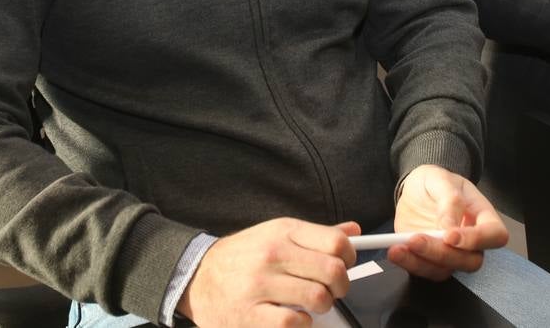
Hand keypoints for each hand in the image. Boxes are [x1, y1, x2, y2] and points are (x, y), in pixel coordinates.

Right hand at [178, 218, 356, 327]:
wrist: (197, 276)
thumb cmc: (242, 257)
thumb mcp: (276, 234)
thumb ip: (315, 235)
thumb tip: (353, 231)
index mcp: (283, 231)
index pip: (336, 242)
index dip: (350, 258)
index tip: (345, 265)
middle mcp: (273, 254)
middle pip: (333, 271)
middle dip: (341, 286)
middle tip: (333, 291)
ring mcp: (260, 284)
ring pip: (318, 297)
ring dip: (322, 306)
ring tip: (311, 304)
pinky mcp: (250, 314)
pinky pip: (294, 322)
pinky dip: (302, 323)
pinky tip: (294, 317)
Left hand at [389, 165, 508, 280]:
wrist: (416, 189)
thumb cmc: (436, 182)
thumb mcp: (442, 179)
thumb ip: (450, 201)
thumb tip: (450, 228)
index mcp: (483, 217)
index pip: (494, 236)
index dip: (476, 240)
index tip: (450, 236)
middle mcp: (471, 241)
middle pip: (470, 260)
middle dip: (442, 254)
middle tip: (416, 239)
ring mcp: (451, 253)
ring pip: (446, 270)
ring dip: (421, 261)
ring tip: (399, 247)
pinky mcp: (430, 260)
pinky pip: (425, 270)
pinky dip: (409, 264)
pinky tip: (396, 251)